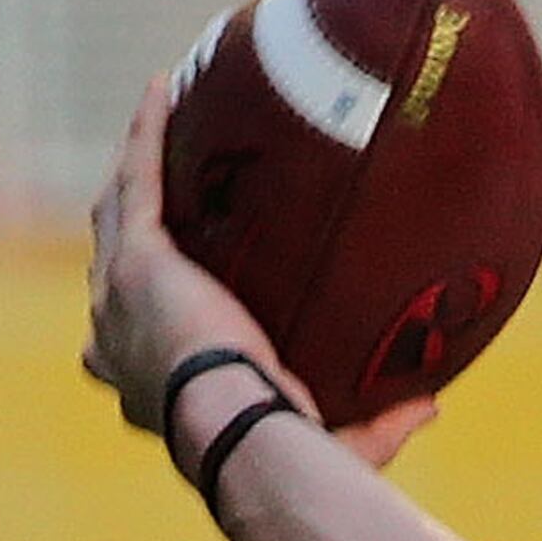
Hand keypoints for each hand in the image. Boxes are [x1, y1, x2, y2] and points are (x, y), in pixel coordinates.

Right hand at [83, 75, 441, 475]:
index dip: (143, 316)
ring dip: (134, 164)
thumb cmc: (282, 450)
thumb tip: (429, 404)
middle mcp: (117, 344)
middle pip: (111, 268)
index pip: (130, 348)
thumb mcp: (335, 441)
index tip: (170, 291)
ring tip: (159, 115)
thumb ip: (378, 424)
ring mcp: (119, 295)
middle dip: (128, 227)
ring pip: (115, 212)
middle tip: (160, 184)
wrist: (246, 432)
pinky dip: (146, 133)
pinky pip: (138, 177)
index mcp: (148, 393)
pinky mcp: (137, 257)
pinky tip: (164, 90)